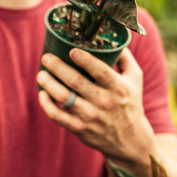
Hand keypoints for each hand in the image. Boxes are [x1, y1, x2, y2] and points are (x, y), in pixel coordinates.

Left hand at [36, 48, 158, 169]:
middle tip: (45, 58)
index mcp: (117, 87)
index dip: (84, 60)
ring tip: (40, 74)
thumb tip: (114, 36)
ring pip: (63, 98)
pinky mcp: (79, 128)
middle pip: (75, 81)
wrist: (129, 140)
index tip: (71, 50)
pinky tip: (42, 94)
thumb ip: (125, 58)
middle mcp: (103, 101)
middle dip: (57, 67)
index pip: (99, 71)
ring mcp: (90, 116)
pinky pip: (58, 116)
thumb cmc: (130, 103)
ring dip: (48, 84)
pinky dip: (46, 105)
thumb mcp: (135, 79)